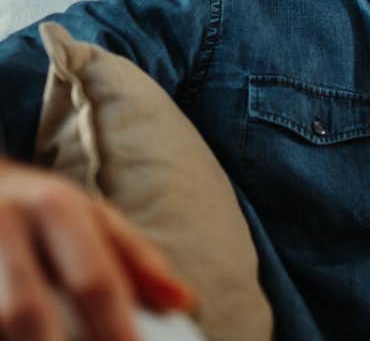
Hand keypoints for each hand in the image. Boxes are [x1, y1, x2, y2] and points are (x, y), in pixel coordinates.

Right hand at [0, 159, 194, 340]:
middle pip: (28, 314)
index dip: (115, 329)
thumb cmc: (46, 210)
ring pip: (2, 323)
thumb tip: (184, 302)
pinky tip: (22, 340)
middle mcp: (5, 229)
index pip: (92, 279)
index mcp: (54, 209)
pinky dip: (7, 336)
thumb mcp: (94, 217)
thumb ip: (137, 260)